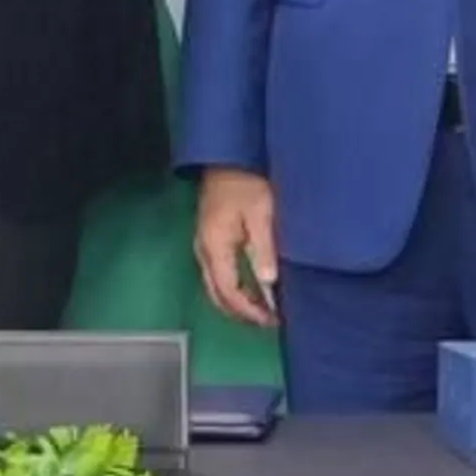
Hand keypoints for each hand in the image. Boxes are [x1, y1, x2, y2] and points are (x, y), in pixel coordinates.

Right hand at [196, 168, 280, 328]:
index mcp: (215, 246)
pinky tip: (252, 285)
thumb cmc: (246, 180)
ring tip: (264, 307)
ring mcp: (204, 243)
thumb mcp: (261, 213)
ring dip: (238, 301)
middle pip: (217, 294)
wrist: (229, 155)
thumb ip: (263, 249)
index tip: (272, 319)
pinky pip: (218, 272)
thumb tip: (267, 282)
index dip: (250, 311)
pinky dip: (233, 286)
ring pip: (215, 285)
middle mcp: (204, 249)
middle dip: (242, 312)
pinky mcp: (210, 237)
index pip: (229, 291)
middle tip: (269, 320)